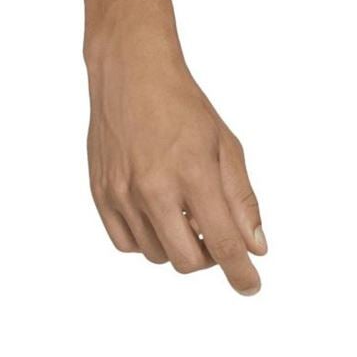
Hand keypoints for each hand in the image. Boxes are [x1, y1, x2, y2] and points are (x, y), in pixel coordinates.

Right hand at [86, 31, 264, 294]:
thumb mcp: (226, 148)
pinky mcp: (100, 191)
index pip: (223, 244)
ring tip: (184, 216)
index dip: (241, 273)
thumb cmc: (183, 107)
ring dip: (177, 247)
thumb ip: (242, 202)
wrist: (130, 70)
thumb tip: (256, 249)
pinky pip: (127, 244)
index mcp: (192, 174)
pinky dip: (147, 242)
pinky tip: (157, 217)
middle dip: (209, 259)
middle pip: (187, 262)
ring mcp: (121, 191)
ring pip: (158, 256)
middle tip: (214, 235)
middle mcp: (152, 187)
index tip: (250, 286)